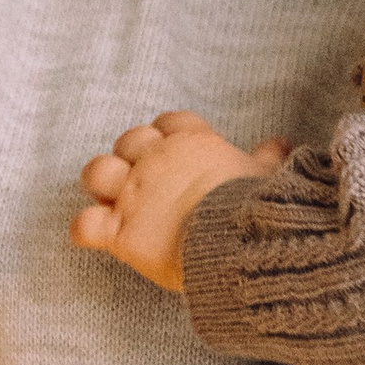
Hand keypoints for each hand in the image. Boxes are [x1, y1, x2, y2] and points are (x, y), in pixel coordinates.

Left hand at [71, 111, 284, 290]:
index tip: (177, 154)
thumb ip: (267, 158)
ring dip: (102, 184)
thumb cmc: (258, 207)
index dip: (168, 136)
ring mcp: (134, 195)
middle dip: (132, 158)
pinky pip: (84, 225)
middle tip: (147, 184)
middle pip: (129, 141)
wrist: (239, 241)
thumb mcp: (267, 175)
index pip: (170, 123)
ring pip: (96, 171)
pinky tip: (96, 235)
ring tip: (114, 200)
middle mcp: (157, 162)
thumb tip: (281, 143)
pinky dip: (85, 229)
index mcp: (192, 144)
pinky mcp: (119, 230)